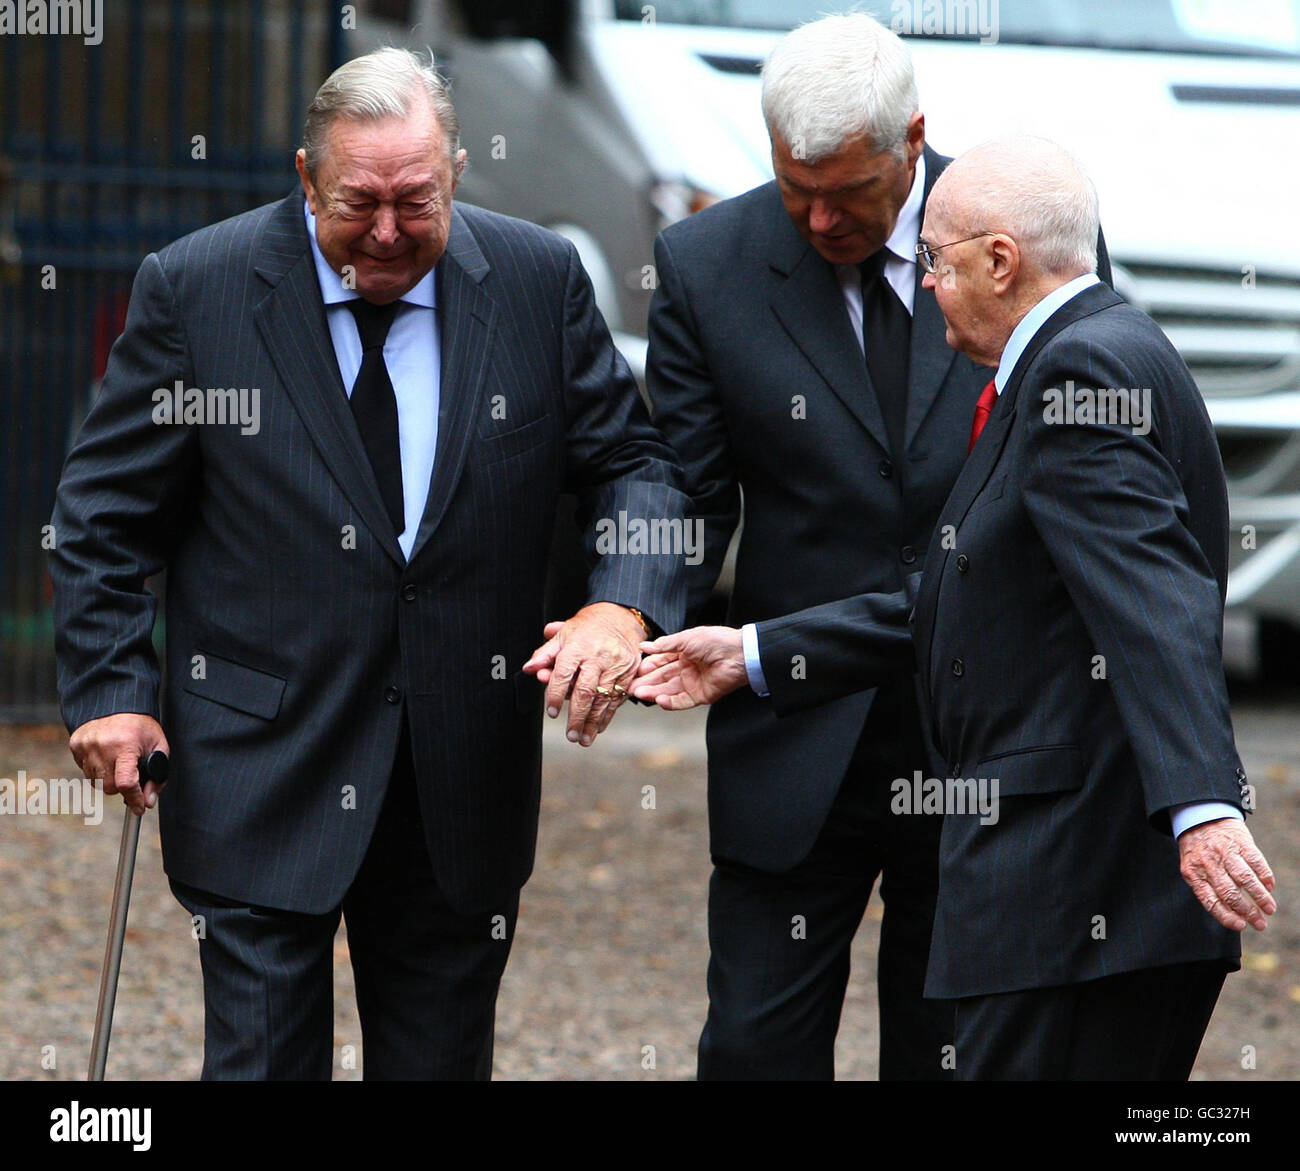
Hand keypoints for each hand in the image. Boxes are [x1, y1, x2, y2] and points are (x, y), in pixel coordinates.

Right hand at [69, 713, 169, 815]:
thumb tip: (148, 802)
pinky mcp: (75, 745)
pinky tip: (105, 756)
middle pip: (110, 787)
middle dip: (123, 787)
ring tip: (118, 761)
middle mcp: (102, 747)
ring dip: (109, 778)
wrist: (116, 702)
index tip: (140, 808)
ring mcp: (85, 746)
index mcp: (125, 745)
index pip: (126, 783)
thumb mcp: (158, 746)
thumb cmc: (141, 725)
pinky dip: (96, 770)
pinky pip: (85, 771)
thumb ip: (157, 776)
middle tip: (130, 774)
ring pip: (96, 782)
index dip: (134, 799)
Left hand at [522, 602, 645, 746]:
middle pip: (586, 691)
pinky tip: (599, 728)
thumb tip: (529, 669)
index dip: (555, 695)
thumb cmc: (586, 629)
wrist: (620, 619)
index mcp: (577, 646)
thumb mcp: (563, 635)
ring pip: (603, 699)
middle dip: (577, 716)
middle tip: (570, 736)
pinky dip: (607, 715)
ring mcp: (616, 665)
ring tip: (583, 739)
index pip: (563, 674)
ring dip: (593, 722)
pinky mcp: (629, 673)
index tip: (551, 713)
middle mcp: (598, 656)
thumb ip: (545, 654)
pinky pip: (618, 698)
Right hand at [629, 626, 747, 709]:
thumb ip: (664, 645)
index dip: (647, 667)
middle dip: (646, 682)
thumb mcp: (686, 639)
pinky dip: (670, 702)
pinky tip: (659, 700)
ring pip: (668, 691)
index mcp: (683, 653)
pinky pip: (682, 701)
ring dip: (654, 693)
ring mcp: (693, 683)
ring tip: (640, 694)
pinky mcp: (701, 696)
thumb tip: (644, 647)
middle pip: (662, 678)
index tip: (634, 671)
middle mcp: (686, 669)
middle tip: (630, 687)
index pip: (660, 662)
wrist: (738, 654)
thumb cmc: (715, 641)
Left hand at [1178, 818, 1276, 930]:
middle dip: (1248, 912)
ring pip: (1245, 880)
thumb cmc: (1198, 849)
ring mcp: (1225, 852)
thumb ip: (1206, 887)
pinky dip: (1265, 877)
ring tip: (1269, 909)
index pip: (1210, 901)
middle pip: (1230, 893)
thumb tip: (1229, 914)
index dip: (1226, 916)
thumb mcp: (1192, 867)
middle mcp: (1208, 863)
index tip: (1241, 926)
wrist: (1200, 816)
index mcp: (1193, 873)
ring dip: (1260, 898)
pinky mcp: (1240, 842)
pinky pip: (1256, 862)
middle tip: (1260, 923)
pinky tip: (1270, 887)